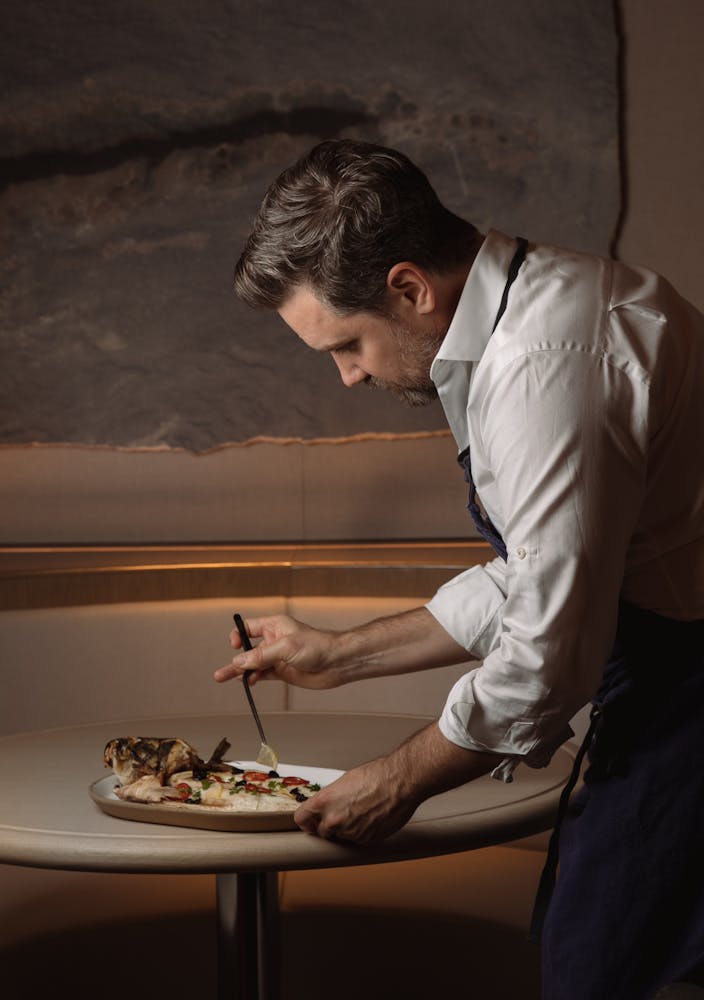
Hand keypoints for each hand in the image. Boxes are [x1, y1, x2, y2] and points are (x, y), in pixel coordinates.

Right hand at [214, 614, 341, 688]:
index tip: (235, 647)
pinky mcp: (283, 671)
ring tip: (224, 678)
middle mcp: (274, 641)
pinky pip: (262, 674)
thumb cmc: (317, 646)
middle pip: (248, 650)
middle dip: (235, 660)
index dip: (239, 636)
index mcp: (274, 626)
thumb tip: (239, 662)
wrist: (337, 662)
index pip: (248, 628)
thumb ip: (261, 656)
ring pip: (253, 664)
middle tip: (221, 672)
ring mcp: (278, 657)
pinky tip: (246, 682)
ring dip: (240, 671)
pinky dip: (253, 678)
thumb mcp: (285, 647)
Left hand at [294, 723, 499, 844]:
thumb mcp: (345, 781)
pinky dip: (364, 833)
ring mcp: (350, 833)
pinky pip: (359, 841)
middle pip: (322, 832)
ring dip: (349, 829)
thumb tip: (329, 806)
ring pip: (342, 837)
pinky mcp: (366, 841)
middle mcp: (334, 819)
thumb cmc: (377, 775)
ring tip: (364, 811)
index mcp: (325, 801)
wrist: (401, 782)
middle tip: (343, 814)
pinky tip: (373, 817)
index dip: (306, 821)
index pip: (301, 819)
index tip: (310, 822)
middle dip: (329, 826)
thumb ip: (332, 798)